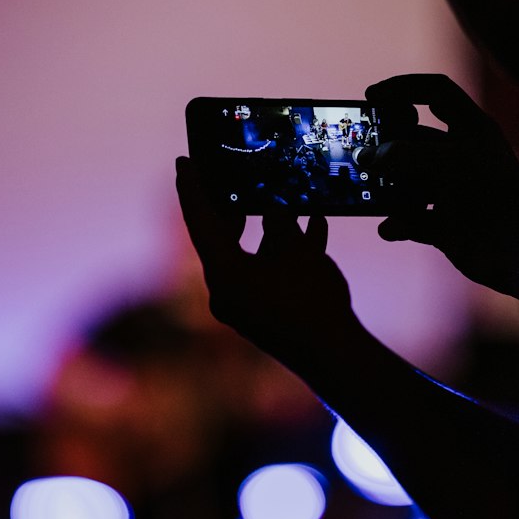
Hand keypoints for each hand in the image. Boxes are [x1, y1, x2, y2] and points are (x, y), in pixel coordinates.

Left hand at [175, 157, 356, 371]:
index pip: (199, 222)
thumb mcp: (297, 250)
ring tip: (285, 201)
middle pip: (221, 240)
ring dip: (269, 231)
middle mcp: (226, 291)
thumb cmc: (311, 300)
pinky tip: (314, 228)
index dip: (191, 187)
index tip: (183, 162)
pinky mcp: (266, 314)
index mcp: (223, 274)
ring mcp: (246, 305)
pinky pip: (269, 275)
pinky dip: (286, 254)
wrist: (335, 356)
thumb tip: (274, 212)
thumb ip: (280, 224)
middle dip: (231, 209)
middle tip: (229, 178)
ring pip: (251, 256)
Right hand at [366, 74, 518, 299]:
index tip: (371, 96)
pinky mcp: (447, 226)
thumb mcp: (446, 161)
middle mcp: (463, 157)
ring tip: (366, 191)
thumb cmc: (491, 193)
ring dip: (387, 188)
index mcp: (472, 130)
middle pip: (413, 142)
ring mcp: (454, 192)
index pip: (436, 93)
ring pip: (409, 183)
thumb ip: (403, 154)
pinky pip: (413, 220)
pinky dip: (399, 223)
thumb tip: (369, 157)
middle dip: (386, 147)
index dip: (403, 87)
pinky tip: (389, 227)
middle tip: (360, 153)